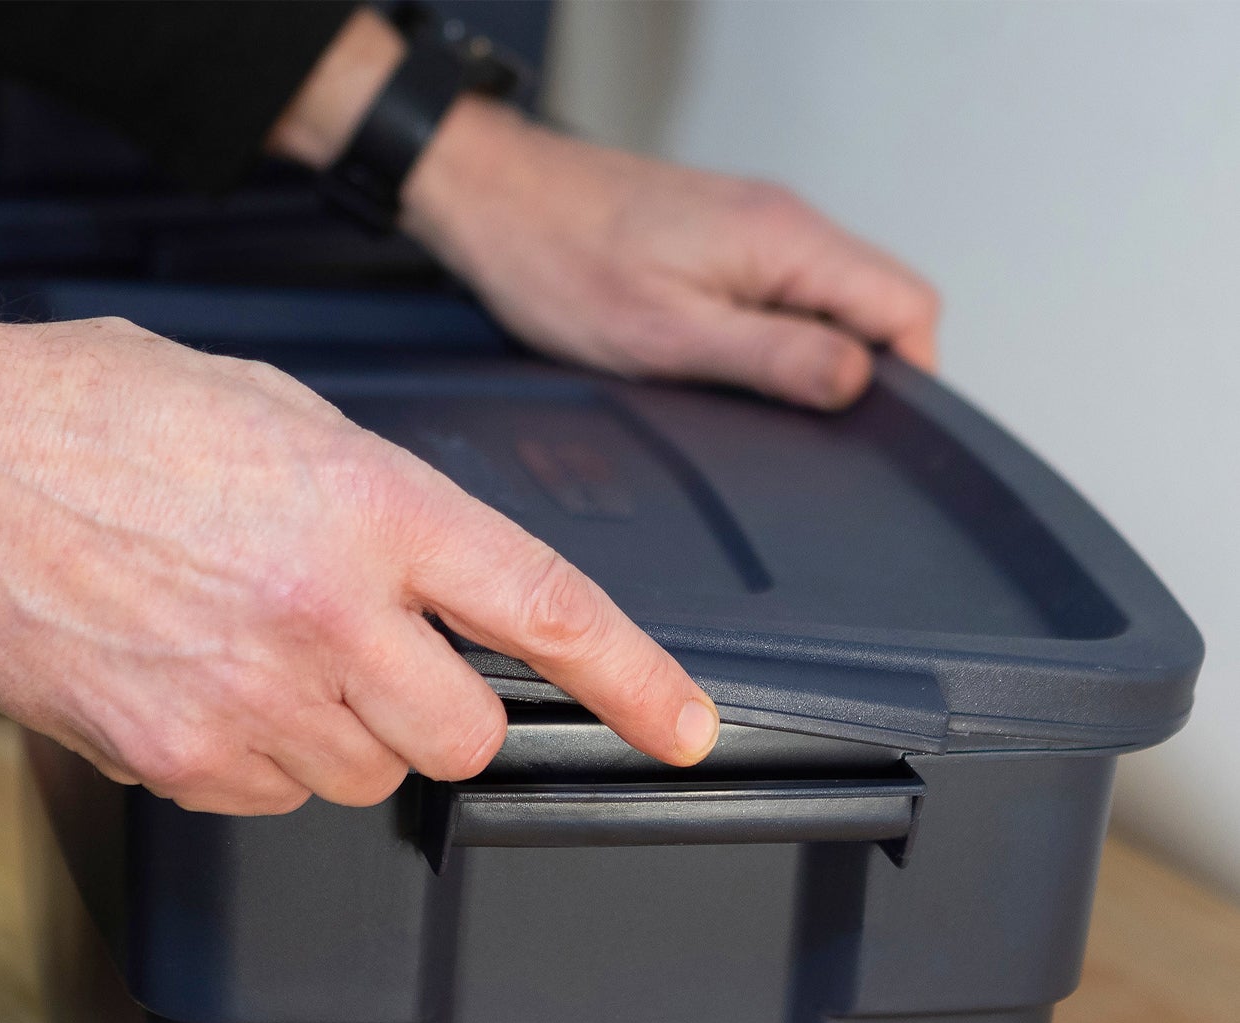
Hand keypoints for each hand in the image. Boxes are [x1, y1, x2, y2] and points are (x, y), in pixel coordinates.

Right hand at [0, 257, 720, 814]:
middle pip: (464, 737)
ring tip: (259, 645)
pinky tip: (205, 678)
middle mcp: (327, 616)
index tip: (686, 729)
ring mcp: (251, 701)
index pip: (546, 611)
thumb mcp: (285, 417)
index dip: (636, 681)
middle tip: (382, 653)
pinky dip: (264, 754)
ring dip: (346, 729)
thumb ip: (386, 509)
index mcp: (370, 507)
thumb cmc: (105, 415)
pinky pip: (275, 796)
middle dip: (443, 707)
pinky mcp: (181, 762)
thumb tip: (445, 587)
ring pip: (369, 776)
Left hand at [404, 98, 939, 409]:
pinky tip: (734, 368)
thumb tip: (857, 383)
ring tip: (762, 403)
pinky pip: (787, 293)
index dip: (910, 378)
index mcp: (787, 242)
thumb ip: (773, 359)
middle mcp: (785, 225)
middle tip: (810, 430)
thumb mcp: (669, 338)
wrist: (498, 203)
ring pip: (833, 301)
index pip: (909, 307)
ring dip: (817, 357)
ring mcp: (757, 229)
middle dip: (864, 375)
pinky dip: (780, 337)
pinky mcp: (725, 240)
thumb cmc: (562, 263)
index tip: (871, 432)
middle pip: (880, 304)